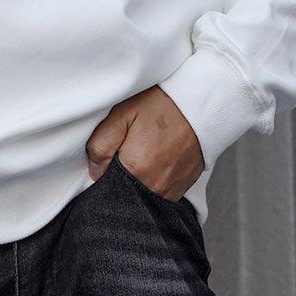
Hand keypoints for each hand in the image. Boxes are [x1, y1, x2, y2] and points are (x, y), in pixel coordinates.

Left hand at [85, 85, 204, 201]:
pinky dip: (155, 179)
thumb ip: (102, 144)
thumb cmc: (164, 104)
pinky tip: (157, 158)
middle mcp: (155, 186)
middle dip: (121, 175)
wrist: (202, 102)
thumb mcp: (123, 113)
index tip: (109, 156)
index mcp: (136, 169)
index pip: (107, 186)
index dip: (104, 170)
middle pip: (126, 191)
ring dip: (139, 178)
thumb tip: (93, 170)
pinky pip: (161, 193)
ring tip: (145, 151)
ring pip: (143, 194)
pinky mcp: (184, 188)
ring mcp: (172, 190)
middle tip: (129, 148)